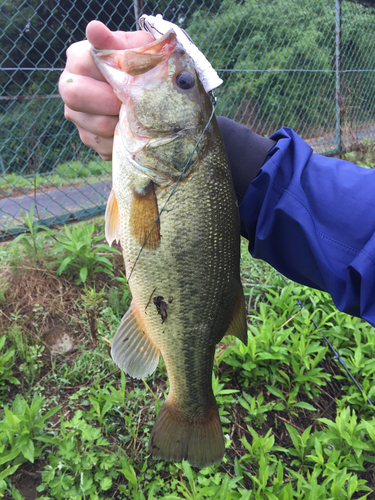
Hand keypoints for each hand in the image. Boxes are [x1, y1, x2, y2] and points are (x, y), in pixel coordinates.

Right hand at [59, 21, 152, 159]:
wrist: (153, 96)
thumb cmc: (144, 67)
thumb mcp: (138, 50)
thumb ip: (118, 43)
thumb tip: (94, 29)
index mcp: (79, 58)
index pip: (82, 62)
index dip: (107, 74)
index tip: (128, 80)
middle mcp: (70, 85)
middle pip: (75, 95)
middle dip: (109, 102)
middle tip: (129, 102)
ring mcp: (76, 114)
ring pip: (95, 125)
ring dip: (121, 123)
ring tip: (136, 116)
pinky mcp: (87, 137)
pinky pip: (104, 145)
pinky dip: (123, 140)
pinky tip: (131, 129)